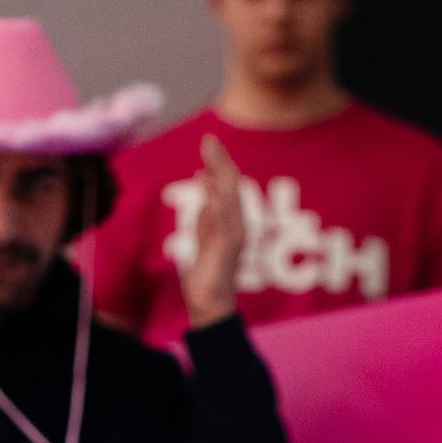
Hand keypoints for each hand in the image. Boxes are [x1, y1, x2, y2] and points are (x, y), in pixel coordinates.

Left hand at [178, 136, 244, 328]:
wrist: (209, 303)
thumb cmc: (206, 276)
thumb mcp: (203, 238)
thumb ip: (205, 216)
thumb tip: (204, 187)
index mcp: (232, 222)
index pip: (227, 188)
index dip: (219, 166)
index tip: (209, 146)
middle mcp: (238, 224)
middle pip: (231, 186)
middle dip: (220, 161)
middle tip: (209, 139)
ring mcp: (235, 234)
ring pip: (229, 194)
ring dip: (219, 170)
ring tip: (209, 148)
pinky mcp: (227, 244)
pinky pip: (223, 214)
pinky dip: (216, 195)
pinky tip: (206, 179)